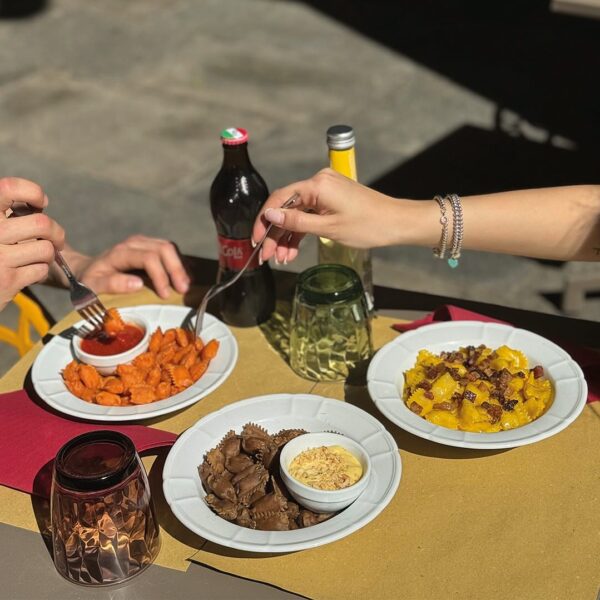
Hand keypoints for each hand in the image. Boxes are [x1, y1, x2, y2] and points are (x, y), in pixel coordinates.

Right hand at [0, 177, 64, 310]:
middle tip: (56, 240)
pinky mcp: (7, 280)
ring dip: (49, 255)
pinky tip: (27, 272)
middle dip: (56, 233)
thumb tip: (40, 202)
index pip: (10, 188)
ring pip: (46, 249)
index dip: (32, 192)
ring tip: (38, 257)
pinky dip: (40, 271)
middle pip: (41, 224)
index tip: (40, 203)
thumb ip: (7, 214)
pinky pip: (41, 270)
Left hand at [69, 235, 189, 298]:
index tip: (165, 295)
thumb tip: (137, 284)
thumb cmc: (90, 282)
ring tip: (187, 286)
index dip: (161, 276)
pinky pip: (171, 250)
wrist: (87, 269)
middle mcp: (134, 243)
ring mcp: (144, 242)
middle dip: (177, 269)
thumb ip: (112, 284)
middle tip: (184, 290)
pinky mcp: (151, 246)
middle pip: (164, 248)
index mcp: (121, 252)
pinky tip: (186, 277)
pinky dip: (180, 263)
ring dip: (181, 266)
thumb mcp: (93, 286)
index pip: (149, 258)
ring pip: (170, 247)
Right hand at [252, 168, 402, 263]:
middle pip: (286, 207)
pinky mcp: (331, 199)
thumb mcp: (328, 228)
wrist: (397, 223)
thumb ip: (296, 222)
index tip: (257, 240)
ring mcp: (325, 191)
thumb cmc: (369, 225)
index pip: (279, 199)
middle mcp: (319, 183)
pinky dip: (301, 232)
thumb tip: (270, 214)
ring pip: (296, 214)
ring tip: (282, 259)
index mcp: (317, 185)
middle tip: (267, 256)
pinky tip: (292, 251)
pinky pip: (308, 214)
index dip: (264, 221)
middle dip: (276, 234)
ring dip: (287, 237)